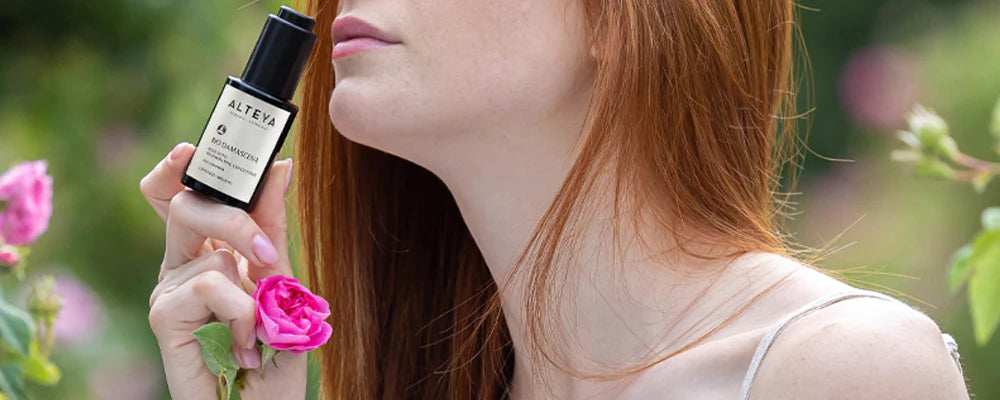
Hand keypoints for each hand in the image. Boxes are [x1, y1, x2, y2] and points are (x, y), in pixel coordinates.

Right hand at [141, 142, 304, 399]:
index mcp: (207, 249)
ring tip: (260, 333)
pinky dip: (242, 315)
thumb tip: (280, 166)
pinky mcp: (164, 316)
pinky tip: (245, 348)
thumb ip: (272, 228)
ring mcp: (169, 289)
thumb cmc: (273, 357)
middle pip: (185, 202)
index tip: (194, 148)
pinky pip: (210, 284)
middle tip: (267, 255)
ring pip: (210, 248)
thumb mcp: (283, 285)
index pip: (180, 192)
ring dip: (254, 291)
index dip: (181, 166)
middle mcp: (181, 263)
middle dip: (234, 216)